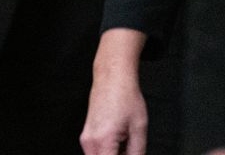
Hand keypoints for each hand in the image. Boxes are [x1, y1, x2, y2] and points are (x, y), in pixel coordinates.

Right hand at [81, 28, 148, 154]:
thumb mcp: (139, 129)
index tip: (129, 153)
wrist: (112, 77)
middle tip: (130, 150)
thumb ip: (137, 153)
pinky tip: (119, 142)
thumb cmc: (125, 96)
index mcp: (103, 141)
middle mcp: (90, 142)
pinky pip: (96, 152)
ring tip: (126, 143)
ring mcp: (86, 139)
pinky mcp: (86, 135)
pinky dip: (108, 152)